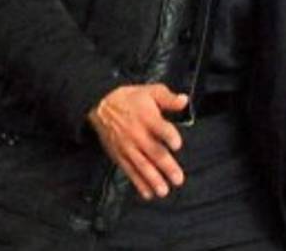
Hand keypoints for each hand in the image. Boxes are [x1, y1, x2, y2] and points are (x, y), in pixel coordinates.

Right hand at [88, 84, 188, 199]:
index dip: (169, 136)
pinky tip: (148, 193)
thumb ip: (168, 98)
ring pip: (142, 166)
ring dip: (153, 180)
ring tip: (163, 191)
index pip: (160, 128)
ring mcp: (128, 147)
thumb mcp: (150, 91)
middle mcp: (138, 134)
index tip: (177, 145)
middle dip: (166, 167)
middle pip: (154, 152)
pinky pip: (130, 171)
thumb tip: (184, 101)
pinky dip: (138, 183)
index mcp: (147, 118)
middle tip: (178, 179)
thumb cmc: (130, 99)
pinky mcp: (120, 156)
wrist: (101, 105)